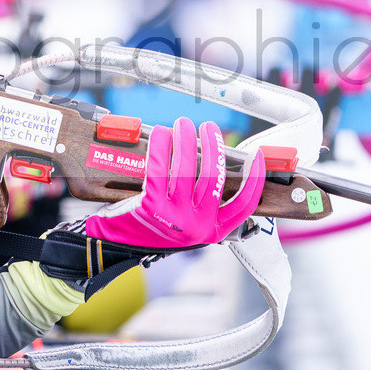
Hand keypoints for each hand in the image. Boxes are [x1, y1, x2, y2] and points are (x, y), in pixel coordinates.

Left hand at [67, 117, 264, 247]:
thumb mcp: (185, 222)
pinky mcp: (151, 207)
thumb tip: (212, 161)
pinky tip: (163, 134)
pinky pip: (160, 169)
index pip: (244, 206)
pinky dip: (163, 147)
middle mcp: (197, 227)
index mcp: (212, 231)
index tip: (257, 157)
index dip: (255, 180)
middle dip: (214, 147)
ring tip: (184, 124)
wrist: (114, 244)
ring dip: (187, 141)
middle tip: (209, 128)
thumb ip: (201, 202)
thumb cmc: (150, 227)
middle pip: (214, 179)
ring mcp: (175, 218)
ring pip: (187, 170)